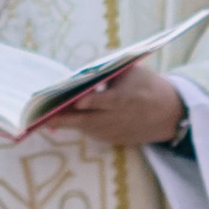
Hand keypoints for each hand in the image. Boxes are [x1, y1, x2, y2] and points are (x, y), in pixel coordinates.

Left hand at [45, 63, 186, 147]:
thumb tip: (82, 68)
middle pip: (82, 121)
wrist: (170, 114)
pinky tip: (61, 117)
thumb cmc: (148, 86)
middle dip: (59, 118)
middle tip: (38, 115)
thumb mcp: (132, 71)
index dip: (84, 100)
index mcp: (122, 100)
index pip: (98, 101)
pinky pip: (90, 132)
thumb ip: (106, 68)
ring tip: (43, 114)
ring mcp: (113, 132)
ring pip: (82, 128)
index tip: (67, 97)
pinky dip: (78, 125)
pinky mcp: (112, 140)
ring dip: (64, 121)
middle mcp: (115, 120)